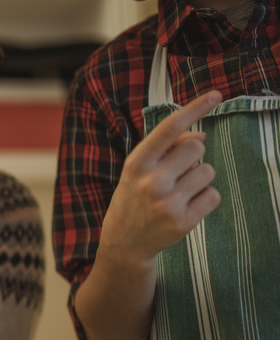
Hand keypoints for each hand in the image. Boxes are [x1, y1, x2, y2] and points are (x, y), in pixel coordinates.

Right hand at [73, 89, 222, 339]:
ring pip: (207, 171)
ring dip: (199, 179)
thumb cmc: (134, 200)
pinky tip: (186, 208)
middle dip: (193, 156)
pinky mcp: (183, 222)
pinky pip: (213, 195)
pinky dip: (205, 199)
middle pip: (196, 148)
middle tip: (176, 173)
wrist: (123, 245)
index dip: (194, 108)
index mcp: (136, 164)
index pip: (169, 128)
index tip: (216, 94)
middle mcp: (150, 181)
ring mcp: (166, 203)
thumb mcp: (139, 171)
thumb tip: (202, 136)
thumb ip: (166, 150)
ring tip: (178, 194)